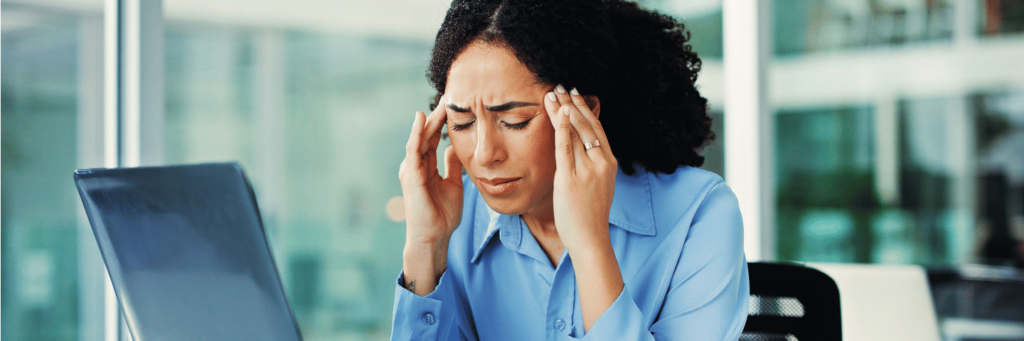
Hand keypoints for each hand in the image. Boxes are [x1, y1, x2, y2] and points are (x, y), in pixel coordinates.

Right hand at [399, 95, 463, 294]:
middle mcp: (415, 166)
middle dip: (436, 116)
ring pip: (419, 138)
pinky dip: (417, 133)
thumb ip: (452, 166)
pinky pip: (413, 150)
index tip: (453, 106)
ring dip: (428, 120)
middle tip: (447, 96)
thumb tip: (456, 149)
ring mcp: (411, 170)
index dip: (441, 123)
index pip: (432, 139)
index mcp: (425, 168)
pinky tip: (422, 119)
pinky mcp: (411, 176)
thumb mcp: (453, 184)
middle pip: (425, 135)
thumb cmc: (442, 215)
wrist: (435, 237)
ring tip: (439, 103)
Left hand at [542, 85, 616, 253]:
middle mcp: (601, 162)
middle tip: (560, 86)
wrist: (590, 239)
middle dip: (572, 103)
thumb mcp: (597, 185)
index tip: (574, 95)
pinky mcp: (571, 178)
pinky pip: (565, 147)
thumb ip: (590, 165)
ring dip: (563, 109)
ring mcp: (587, 170)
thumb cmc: (589, 215)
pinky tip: (557, 112)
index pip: (596, 128)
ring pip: (575, 132)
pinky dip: (561, 127)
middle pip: (586, 125)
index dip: (584, 109)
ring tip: (552, 93)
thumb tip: (577, 148)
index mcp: (609, 163)